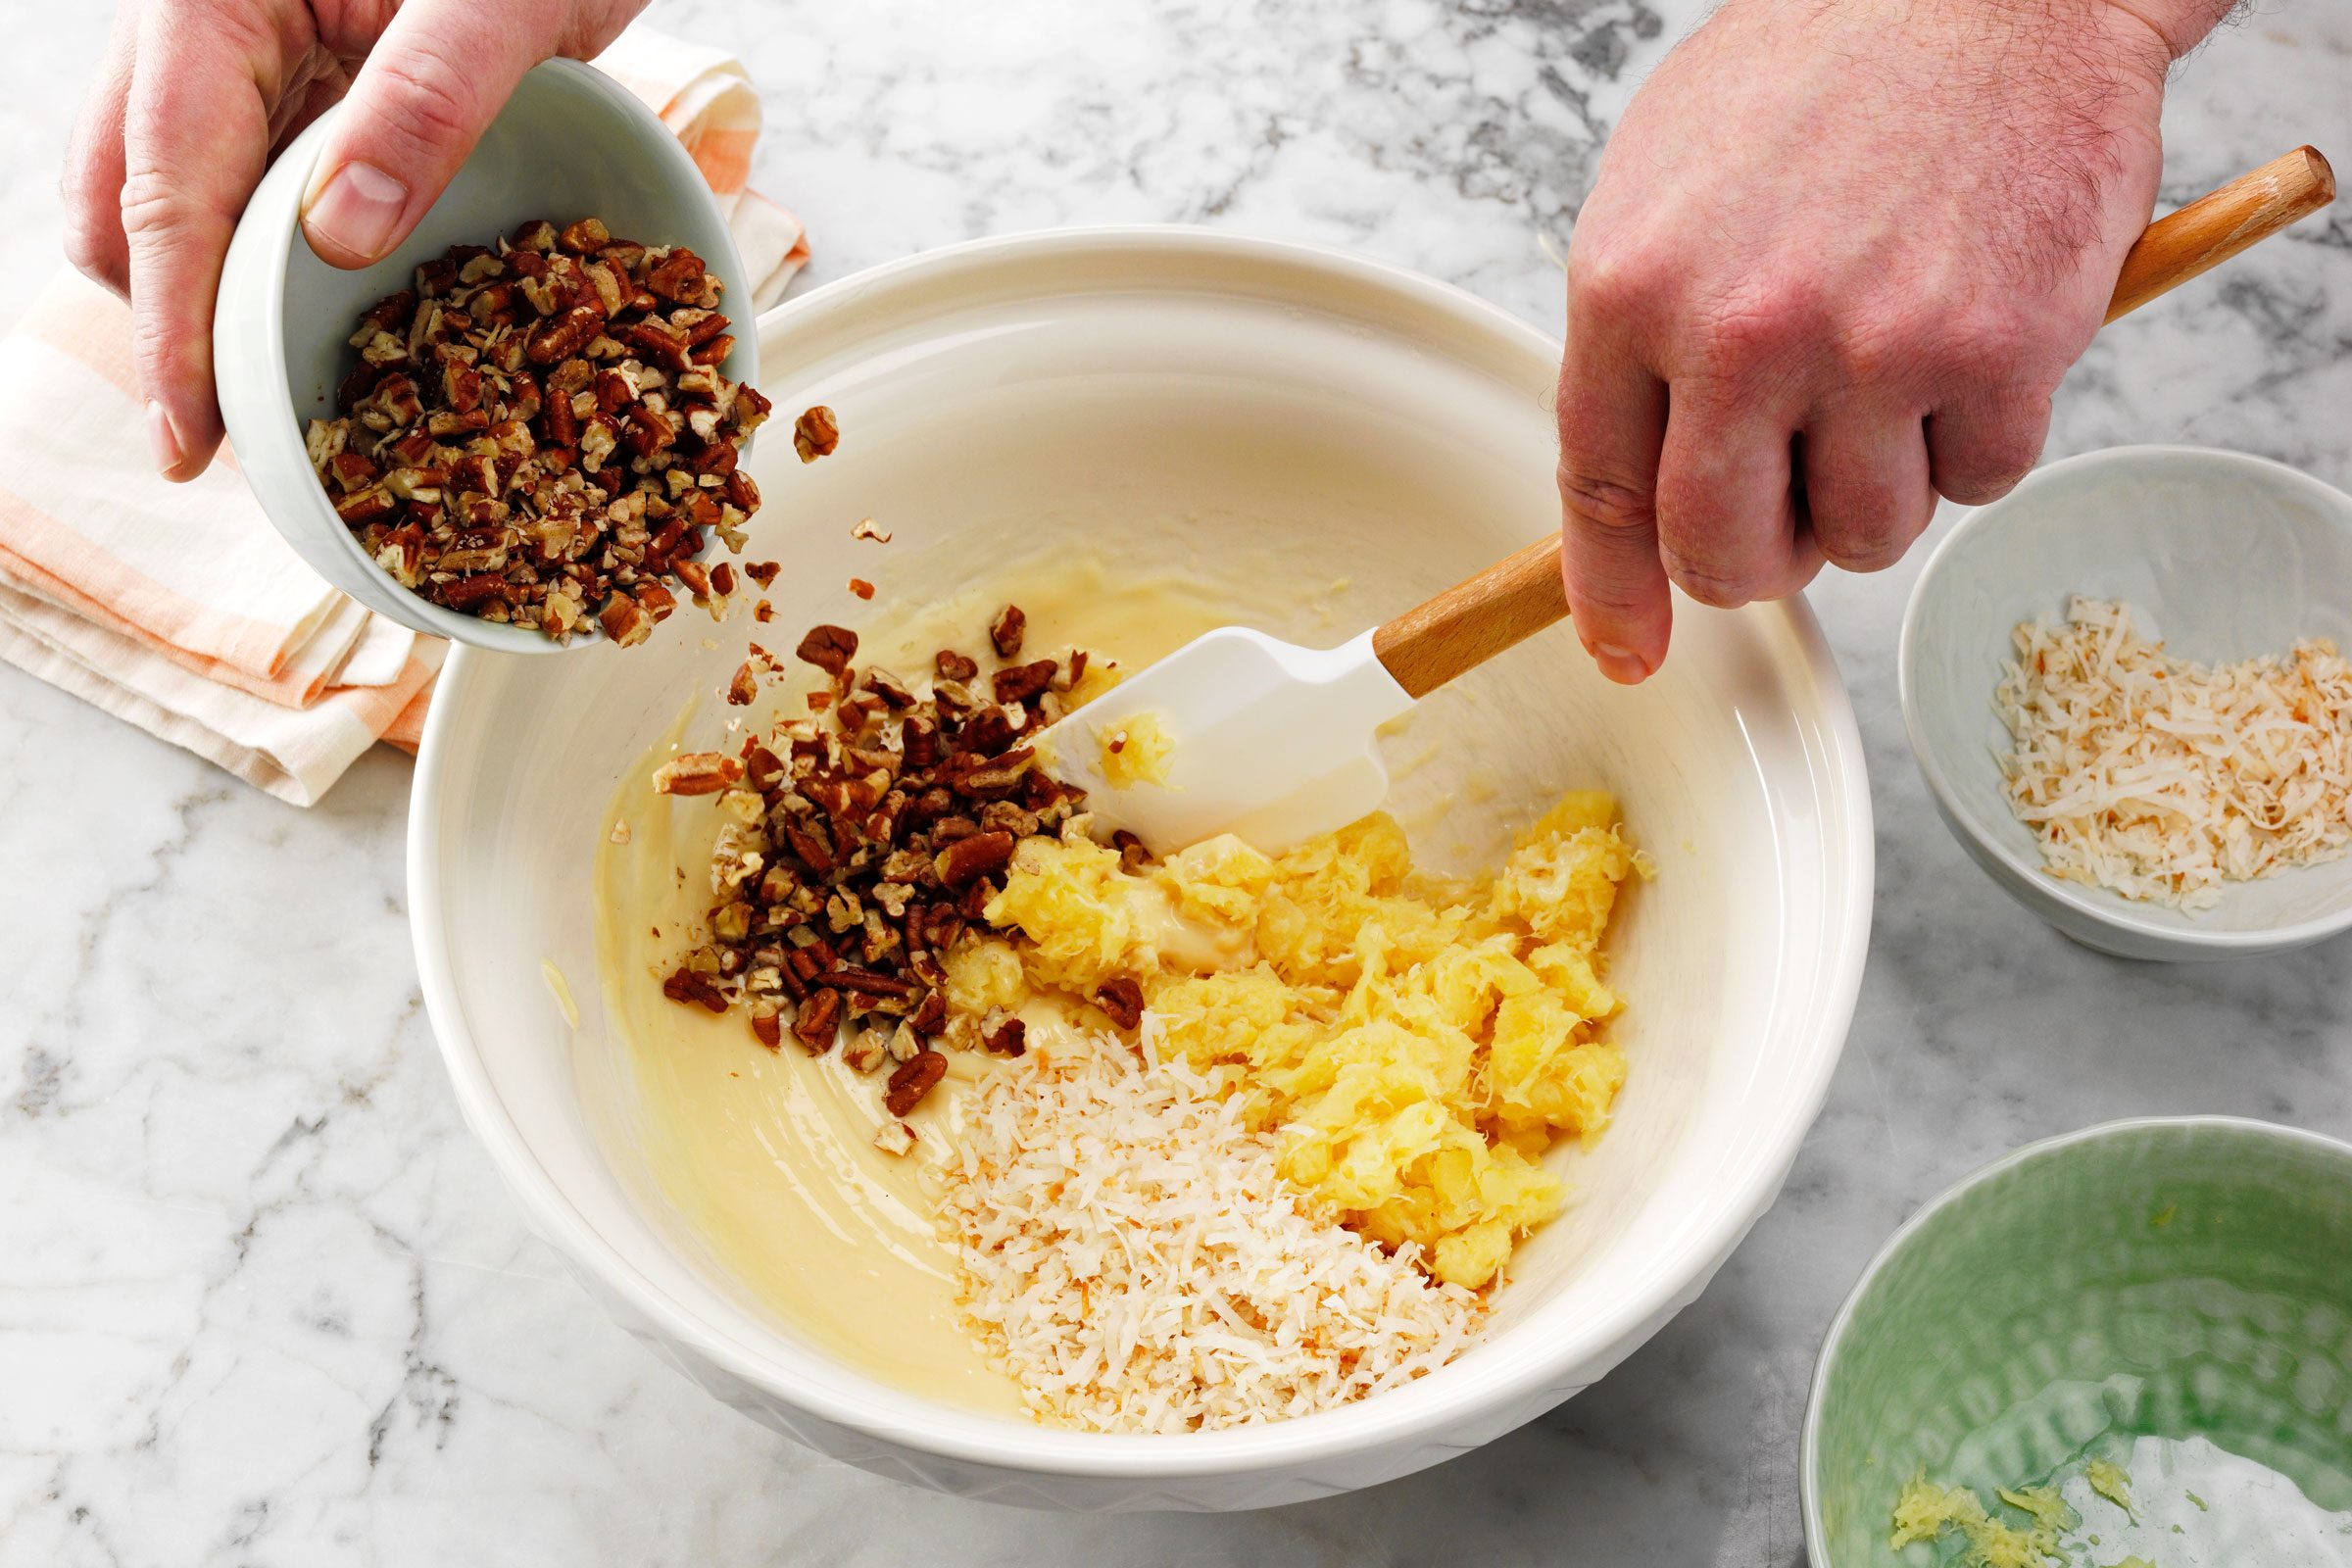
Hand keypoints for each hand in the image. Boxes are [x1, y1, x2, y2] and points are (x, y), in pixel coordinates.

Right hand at [63, 0, 647, 481]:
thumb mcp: (504, 7)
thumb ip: (427, 104)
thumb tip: (337, 240)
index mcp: (211, 3)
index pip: (161, 183)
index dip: (171, 323)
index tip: (186, 435)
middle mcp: (194, 36)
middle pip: (120, 204)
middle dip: (163, 323)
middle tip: (227, 438)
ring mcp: (233, 69)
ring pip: (165, 207)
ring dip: (205, 304)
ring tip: (268, 401)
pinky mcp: (287, 99)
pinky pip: (238, 197)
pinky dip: (260, 270)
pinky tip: (314, 327)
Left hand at [1554, 0, 2215, 682]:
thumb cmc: (1826, 66)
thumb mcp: (1667, 179)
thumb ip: (1641, 335)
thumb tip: (1635, 484)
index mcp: (1633, 287)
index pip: (1601, 493)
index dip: (1613, 593)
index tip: (1625, 651)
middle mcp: (1741, 333)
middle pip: (1725, 556)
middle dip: (1757, 560)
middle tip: (1790, 506)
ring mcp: (1872, 351)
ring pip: (1864, 536)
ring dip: (1879, 489)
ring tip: (1892, 371)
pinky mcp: (1998, 356)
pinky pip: (1977, 484)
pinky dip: (1979, 439)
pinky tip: (1972, 337)